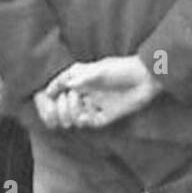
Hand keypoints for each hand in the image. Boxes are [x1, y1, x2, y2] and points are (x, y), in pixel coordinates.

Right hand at [41, 55, 163, 128]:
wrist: (146, 79)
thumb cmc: (123, 69)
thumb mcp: (100, 70)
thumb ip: (81, 79)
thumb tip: (63, 87)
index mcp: (81, 78)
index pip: (59, 87)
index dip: (50, 93)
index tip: (46, 96)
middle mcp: (85, 92)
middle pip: (62, 104)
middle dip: (59, 106)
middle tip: (63, 103)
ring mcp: (94, 104)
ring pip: (72, 115)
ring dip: (70, 113)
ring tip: (77, 107)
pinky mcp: (104, 116)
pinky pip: (87, 123)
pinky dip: (82, 120)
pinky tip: (85, 116)